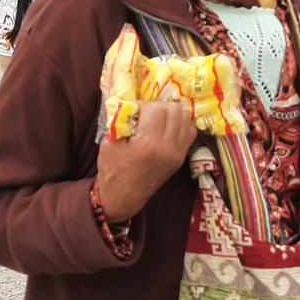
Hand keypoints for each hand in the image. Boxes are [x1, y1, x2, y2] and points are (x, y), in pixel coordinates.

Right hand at [96, 101, 197, 221]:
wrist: (123, 197)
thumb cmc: (112, 170)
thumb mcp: (109, 142)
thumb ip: (120, 119)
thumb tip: (130, 101)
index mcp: (148, 144)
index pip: (156, 108)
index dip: (144, 105)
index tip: (134, 111)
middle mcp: (168, 148)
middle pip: (175, 110)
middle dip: (159, 106)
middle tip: (147, 113)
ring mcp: (178, 153)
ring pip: (186, 118)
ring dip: (172, 113)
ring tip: (157, 119)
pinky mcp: (181, 157)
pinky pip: (190, 131)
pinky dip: (181, 124)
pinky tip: (167, 127)